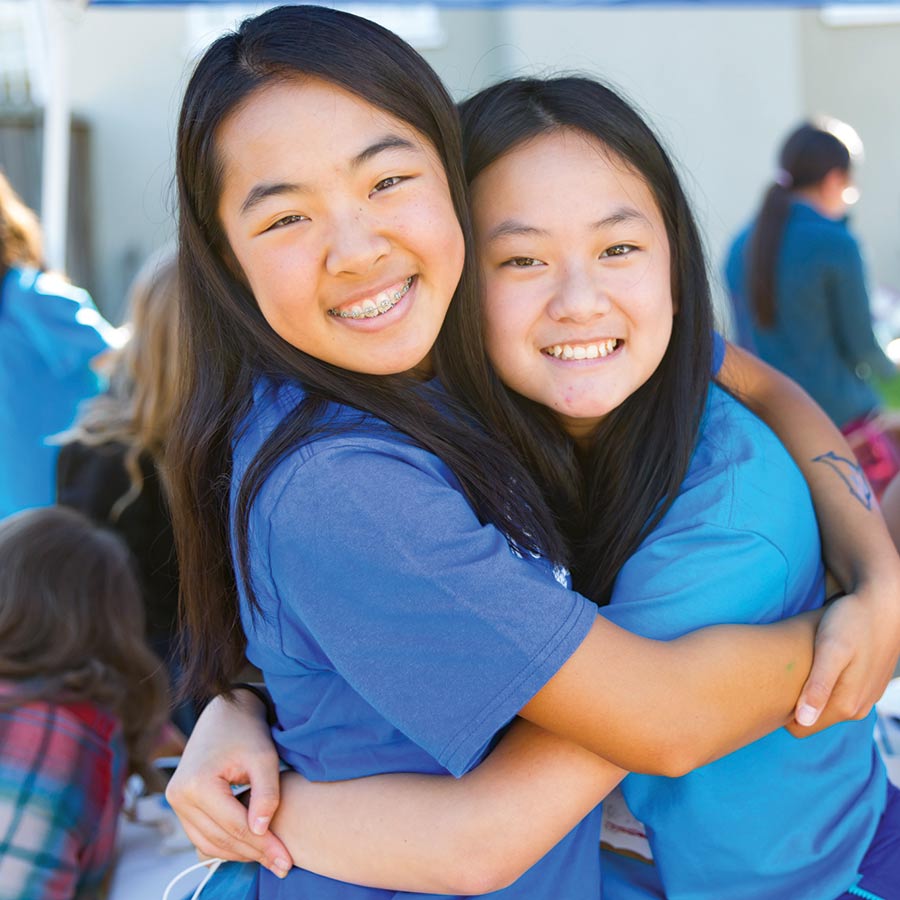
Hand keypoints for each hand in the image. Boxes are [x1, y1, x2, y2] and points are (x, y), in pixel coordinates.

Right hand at [165, 690, 291, 877]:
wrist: (226, 713)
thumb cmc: (247, 732)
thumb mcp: (264, 758)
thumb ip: (266, 794)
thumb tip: (261, 831)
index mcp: (197, 783)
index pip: (235, 826)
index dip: (263, 845)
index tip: (287, 860)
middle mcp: (179, 796)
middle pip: (221, 838)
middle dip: (254, 854)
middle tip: (283, 865)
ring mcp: (175, 802)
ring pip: (209, 843)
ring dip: (239, 854)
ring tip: (270, 858)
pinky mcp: (181, 805)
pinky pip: (202, 836)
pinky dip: (226, 845)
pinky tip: (252, 846)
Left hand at [789, 578, 899, 736]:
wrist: (884, 604)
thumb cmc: (851, 621)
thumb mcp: (830, 650)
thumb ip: (818, 686)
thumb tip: (804, 721)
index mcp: (846, 706)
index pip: (800, 727)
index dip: (781, 711)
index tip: (768, 687)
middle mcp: (857, 709)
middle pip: (812, 718)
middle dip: (793, 702)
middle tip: (779, 673)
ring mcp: (864, 698)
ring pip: (823, 707)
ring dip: (808, 692)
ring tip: (796, 666)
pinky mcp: (866, 685)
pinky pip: (836, 695)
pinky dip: (822, 683)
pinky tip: (815, 663)